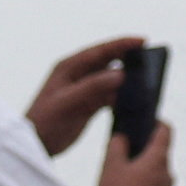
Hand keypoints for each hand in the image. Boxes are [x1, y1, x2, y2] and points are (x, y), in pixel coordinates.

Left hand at [26, 35, 147, 158]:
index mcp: (69, 67)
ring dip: (127, 81)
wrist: (35, 145)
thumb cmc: (44, 121)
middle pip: (108, 62)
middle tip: (150, 59)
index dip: (121, 44)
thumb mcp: (67, 102)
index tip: (142, 41)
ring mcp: (84, 89)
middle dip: (129, 60)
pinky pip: (110, 96)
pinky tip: (134, 101)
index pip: (100, 51)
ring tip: (146, 81)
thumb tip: (120, 74)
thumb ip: (92, 87)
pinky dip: (122, 97)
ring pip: (111, 80)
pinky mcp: (89, 104)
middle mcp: (77, 75)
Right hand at [94, 117, 172, 185]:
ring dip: (144, 173)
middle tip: (126, 154)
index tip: (144, 123)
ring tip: (123, 180)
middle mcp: (168, 172)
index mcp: (158, 158)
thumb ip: (116, 145)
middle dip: (144, 152)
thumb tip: (121, 137)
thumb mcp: (111, 165)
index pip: (165, 130)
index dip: (156, 123)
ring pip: (157, 174)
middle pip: (159, 154)